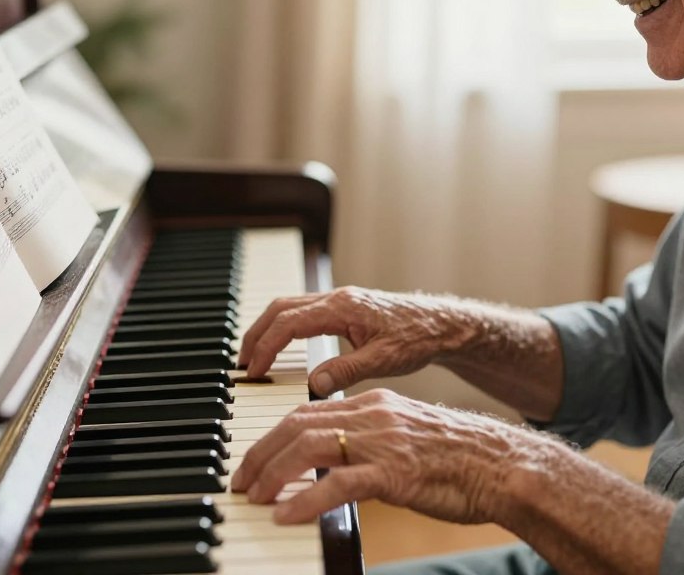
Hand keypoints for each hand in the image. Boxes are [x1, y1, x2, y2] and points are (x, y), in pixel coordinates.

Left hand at [230, 388, 537, 526]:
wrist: (502, 464)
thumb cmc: (458, 458)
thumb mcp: (406, 437)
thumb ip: (370, 440)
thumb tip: (334, 462)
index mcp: (374, 404)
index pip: (306, 411)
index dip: (272, 435)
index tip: (253, 460)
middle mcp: (373, 415)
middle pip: (297, 424)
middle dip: (261, 453)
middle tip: (241, 481)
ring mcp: (383, 443)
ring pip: (310, 447)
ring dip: (273, 473)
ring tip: (254, 497)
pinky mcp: (396, 473)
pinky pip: (339, 485)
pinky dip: (306, 501)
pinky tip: (286, 516)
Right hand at [238, 287, 472, 395]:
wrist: (441, 325)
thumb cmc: (418, 339)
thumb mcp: (384, 361)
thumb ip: (347, 371)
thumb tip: (313, 383)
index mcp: (342, 308)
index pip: (289, 322)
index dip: (266, 346)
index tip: (253, 371)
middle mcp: (336, 299)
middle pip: (280, 308)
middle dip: (256, 334)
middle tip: (243, 364)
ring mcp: (339, 301)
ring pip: (289, 307)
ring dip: (267, 329)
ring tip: (254, 357)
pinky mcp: (343, 308)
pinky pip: (302, 312)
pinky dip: (283, 328)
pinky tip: (281, 347)